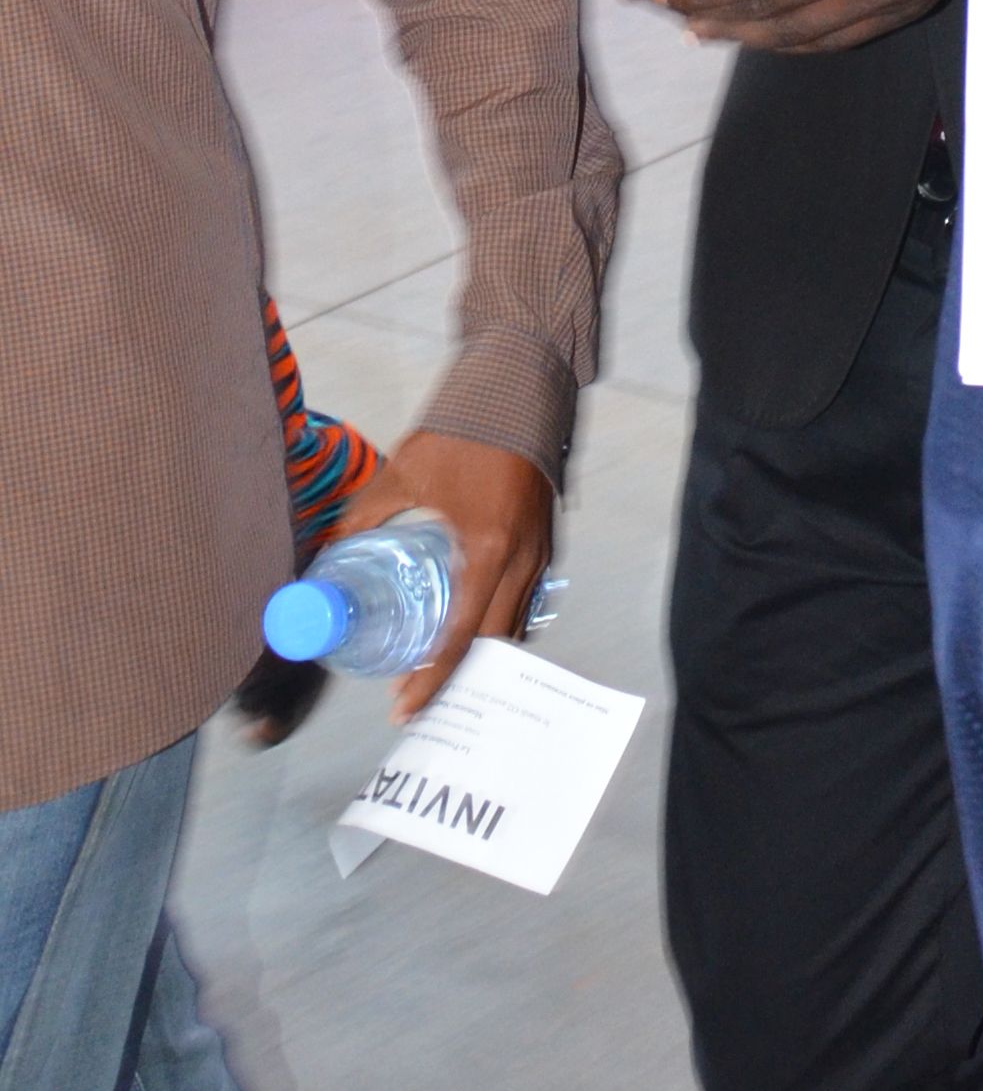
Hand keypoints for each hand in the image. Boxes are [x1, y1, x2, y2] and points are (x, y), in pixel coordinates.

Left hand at [338, 427, 554, 720]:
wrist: (519, 385)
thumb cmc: (463, 429)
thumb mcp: (404, 473)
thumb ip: (364, 516)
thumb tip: (327, 551)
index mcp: (488, 549)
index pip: (460, 635)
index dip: (432, 678)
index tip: (405, 705)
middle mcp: (523, 559)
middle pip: (495, 642)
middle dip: (458, 677)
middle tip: (418, 694)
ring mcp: (542, 549)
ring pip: (516, 623)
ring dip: (482, 652)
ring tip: (443, 666)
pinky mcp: (547, 537)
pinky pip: (527, 598)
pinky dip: (501, 622)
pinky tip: (473, 622)